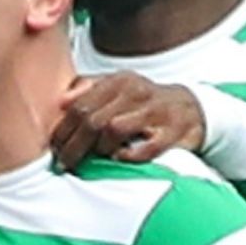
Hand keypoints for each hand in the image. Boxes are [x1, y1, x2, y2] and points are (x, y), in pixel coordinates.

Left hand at [51, 71, 204, 167]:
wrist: (191, 108)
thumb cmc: (144, 103)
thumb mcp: (116, 88)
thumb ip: (87, 90)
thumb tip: (61, 102)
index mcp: (119, 81)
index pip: (80, 105)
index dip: (63, 130)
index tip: (54, 148)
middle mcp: (136, 92)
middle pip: (93, 119)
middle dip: (74, 146)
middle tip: (66, 163)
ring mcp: (155, 112)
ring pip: (114, 128)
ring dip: (98, 149)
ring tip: (92, 161)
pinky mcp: (173, 132)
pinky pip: (145, 148)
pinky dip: (129, 156)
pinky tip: (119, 159)